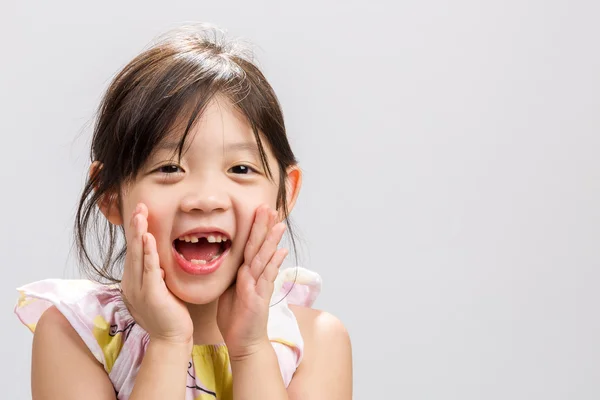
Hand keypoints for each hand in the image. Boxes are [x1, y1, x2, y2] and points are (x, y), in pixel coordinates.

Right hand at [120, 203, 193, 345]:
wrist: (171, 338)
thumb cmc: (168, 313)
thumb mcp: (160, 288)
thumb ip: (157, 272)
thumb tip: (159, 256)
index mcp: (133, 280)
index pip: (133, 250)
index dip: (136, 230)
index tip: (140, 212)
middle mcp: (131, 282)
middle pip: (132, 248)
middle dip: (135, 226)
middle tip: (138, 206)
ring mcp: (139, 288)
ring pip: (137, 255)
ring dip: (139, 232)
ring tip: (140, 214)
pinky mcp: (151, 294)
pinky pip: (149, 269)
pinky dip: (148, 252)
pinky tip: (148, 238)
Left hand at [217, 205, 287, 359]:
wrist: (244, 342)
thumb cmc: (236, 318)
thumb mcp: (228, 291)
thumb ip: (232, 275)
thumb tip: (234, 261)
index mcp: (246, 273)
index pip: (249, 245)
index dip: (254, 228)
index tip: (257, 210)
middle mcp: (255, 276)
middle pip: (259, 247)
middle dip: (264, 227)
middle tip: (269, 207)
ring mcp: (259, 285)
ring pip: (264, 258)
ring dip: (271, 241)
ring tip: (279, 224)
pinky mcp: (260, 297)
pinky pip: (267, 277)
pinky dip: (273, 264)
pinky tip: (280, 252)